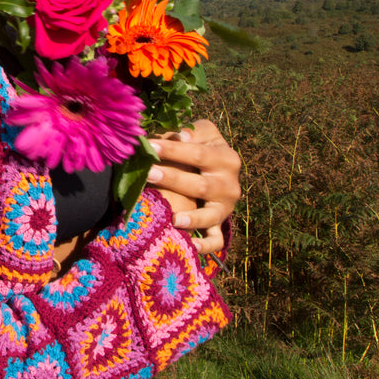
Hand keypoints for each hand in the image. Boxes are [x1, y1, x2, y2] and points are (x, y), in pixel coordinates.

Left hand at [146, 120, 240, 254]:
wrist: (220, 172)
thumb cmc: (204, 148)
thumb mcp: (205, 134)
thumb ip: (194, 131)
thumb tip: (182, 136)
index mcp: (226, 158)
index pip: (198, 153)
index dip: (174, 150)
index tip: (150, 146)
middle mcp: (230, 185)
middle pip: (201, 185)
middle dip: (173, 179)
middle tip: (148, 174)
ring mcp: (226, 207)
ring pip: (210, 216)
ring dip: (192, 218)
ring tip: (173, 218)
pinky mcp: (220, 224)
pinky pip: (216, 239)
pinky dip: (206, 246)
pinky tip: (191, 247)